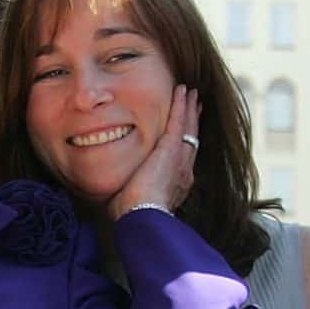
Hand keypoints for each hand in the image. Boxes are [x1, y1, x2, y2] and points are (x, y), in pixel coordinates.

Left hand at [105, 86, 200, 220]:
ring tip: (192, 94)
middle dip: (192, 122)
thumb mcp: (132, 203)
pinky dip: (182, 106)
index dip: (184, 143)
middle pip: (190, 139)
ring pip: (188, 128)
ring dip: (190, 109)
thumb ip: (128, 194)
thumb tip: (112, 194)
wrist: (143, 217)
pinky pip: (179, 122)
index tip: (185, 133)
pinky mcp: (171, 149)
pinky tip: (183, 91)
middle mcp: (183, 171)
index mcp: (175, 184)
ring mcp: (179, 159)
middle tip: (196, 106)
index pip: (182, 158)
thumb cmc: (134, 217)